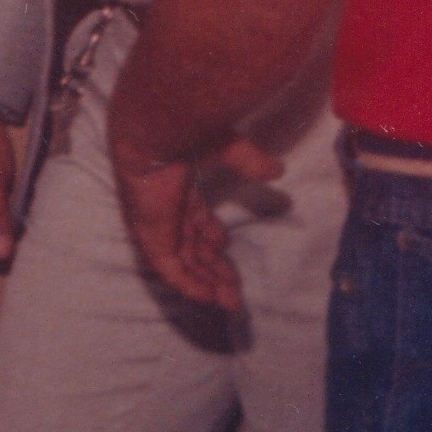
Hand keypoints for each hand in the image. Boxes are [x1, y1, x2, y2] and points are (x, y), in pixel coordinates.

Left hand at [112, 133, 277, 314]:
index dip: (211, 239)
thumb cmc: (187, 131)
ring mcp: (158, 223)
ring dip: (205, 282)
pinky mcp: (153, 235)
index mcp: (178, 187)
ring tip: (228, 301)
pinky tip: (206, 296)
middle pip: (192, 247)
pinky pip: (169, 267)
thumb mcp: (227, 147)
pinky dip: (187, 283)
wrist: (157, 130)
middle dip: (214, 270)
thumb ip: (250, 162)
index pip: (195, 222)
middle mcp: (166, 209)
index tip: (227, 250)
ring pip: (184, 261)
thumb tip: (278, 170)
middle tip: (235, 291)